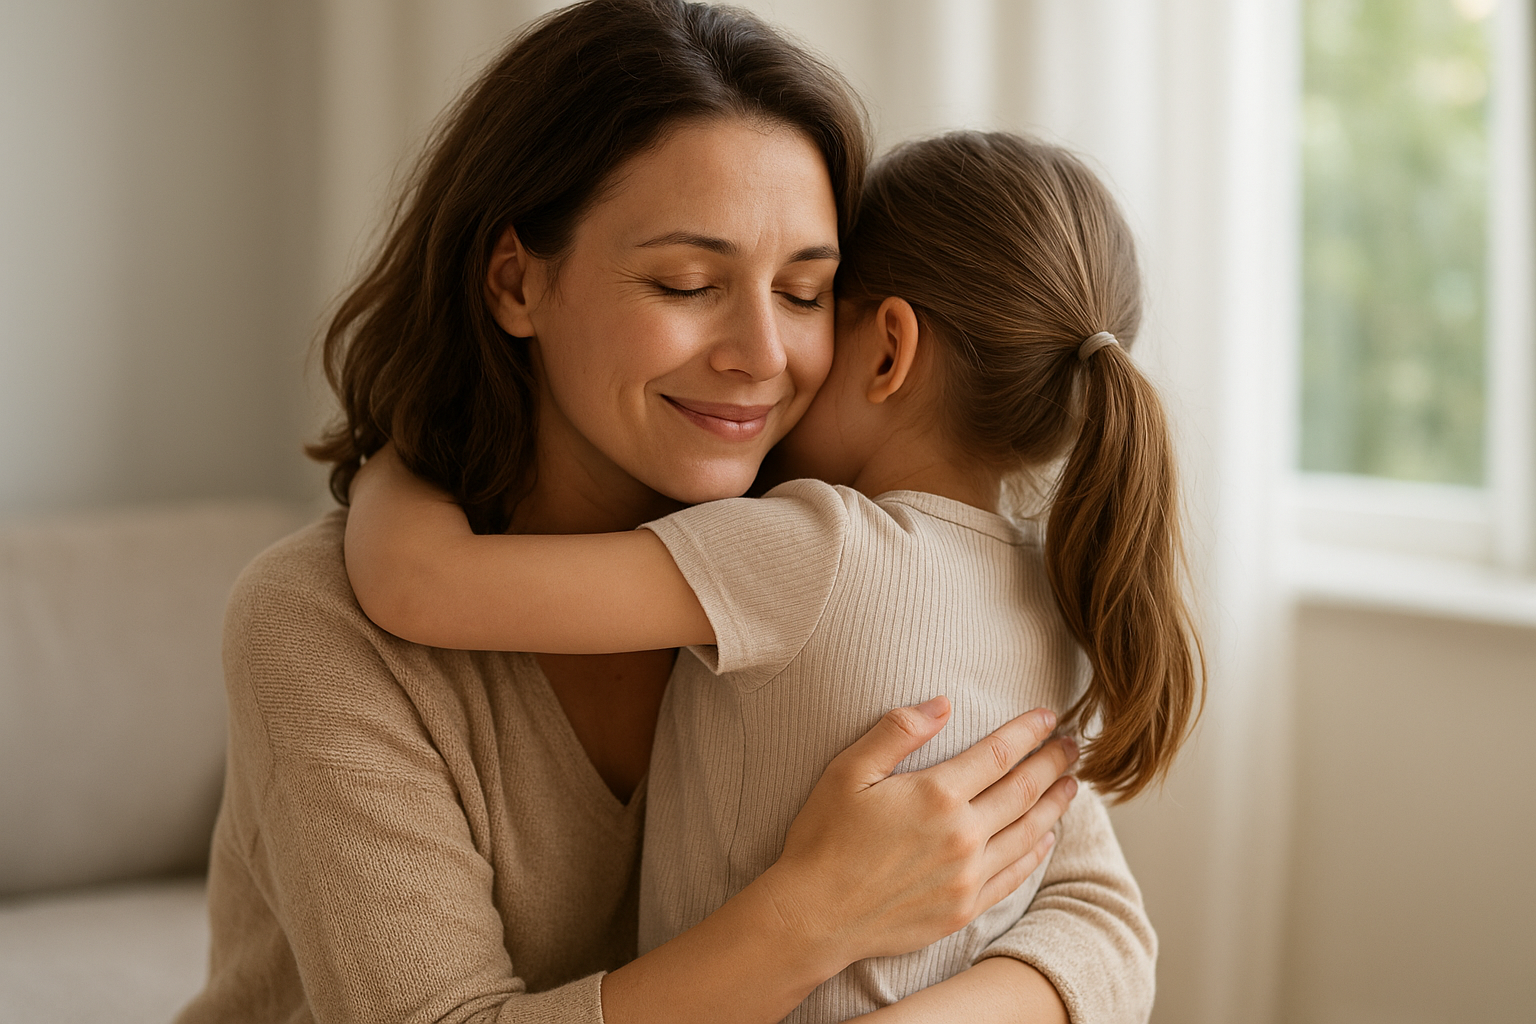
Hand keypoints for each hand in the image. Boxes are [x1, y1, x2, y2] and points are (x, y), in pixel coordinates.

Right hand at [755, 697, 1078, 967]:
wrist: (813, 915)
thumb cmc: (823, 839)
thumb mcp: (848, 771)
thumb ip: (897, 732)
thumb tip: (942, 703)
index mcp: (937, 794)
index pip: (999, 753)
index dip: (1029, 732)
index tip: (1050, 717)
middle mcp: (962, 835)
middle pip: (1024, 791)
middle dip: (1053, 763)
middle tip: (1074, 746)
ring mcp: (967, 876)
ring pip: (1028, 833)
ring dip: (1055, 805)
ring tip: (1072, 785)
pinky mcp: (964, 908)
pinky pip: (1014, 875)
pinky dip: (1036, 854)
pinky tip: (1046, 839)